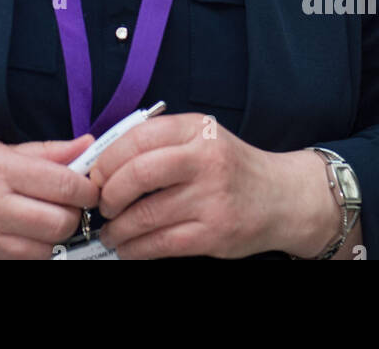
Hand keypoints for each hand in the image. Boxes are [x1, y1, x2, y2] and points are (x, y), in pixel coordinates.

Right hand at [0, 132, 99, 258]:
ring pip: (42, 252)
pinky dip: (24, 252)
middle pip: (58, 224)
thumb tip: (87, 147)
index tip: (89, 188)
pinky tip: (14, 235)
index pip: (62, 184)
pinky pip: (15, 265)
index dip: (86, 188)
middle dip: (71, 215)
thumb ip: (45, 152)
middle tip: (66, 206)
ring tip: (37, 220)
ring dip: (49, 238)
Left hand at [87, 113, 331, 258]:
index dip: (108, 159)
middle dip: (108, 194)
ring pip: (145, 215)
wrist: (281, 197)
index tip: (96, 176)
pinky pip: (162, 244)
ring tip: (110, 231)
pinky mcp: (214, 234)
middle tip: (101, 205)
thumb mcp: (200, 136)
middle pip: (138, 175)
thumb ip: (159, 141)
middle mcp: (205, 160)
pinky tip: (129, 247)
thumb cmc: (230, 166)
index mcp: (196, 129)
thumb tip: (104, 159)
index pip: (138, 138)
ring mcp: (211, 199)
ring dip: (117, 228)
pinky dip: (136, 249)